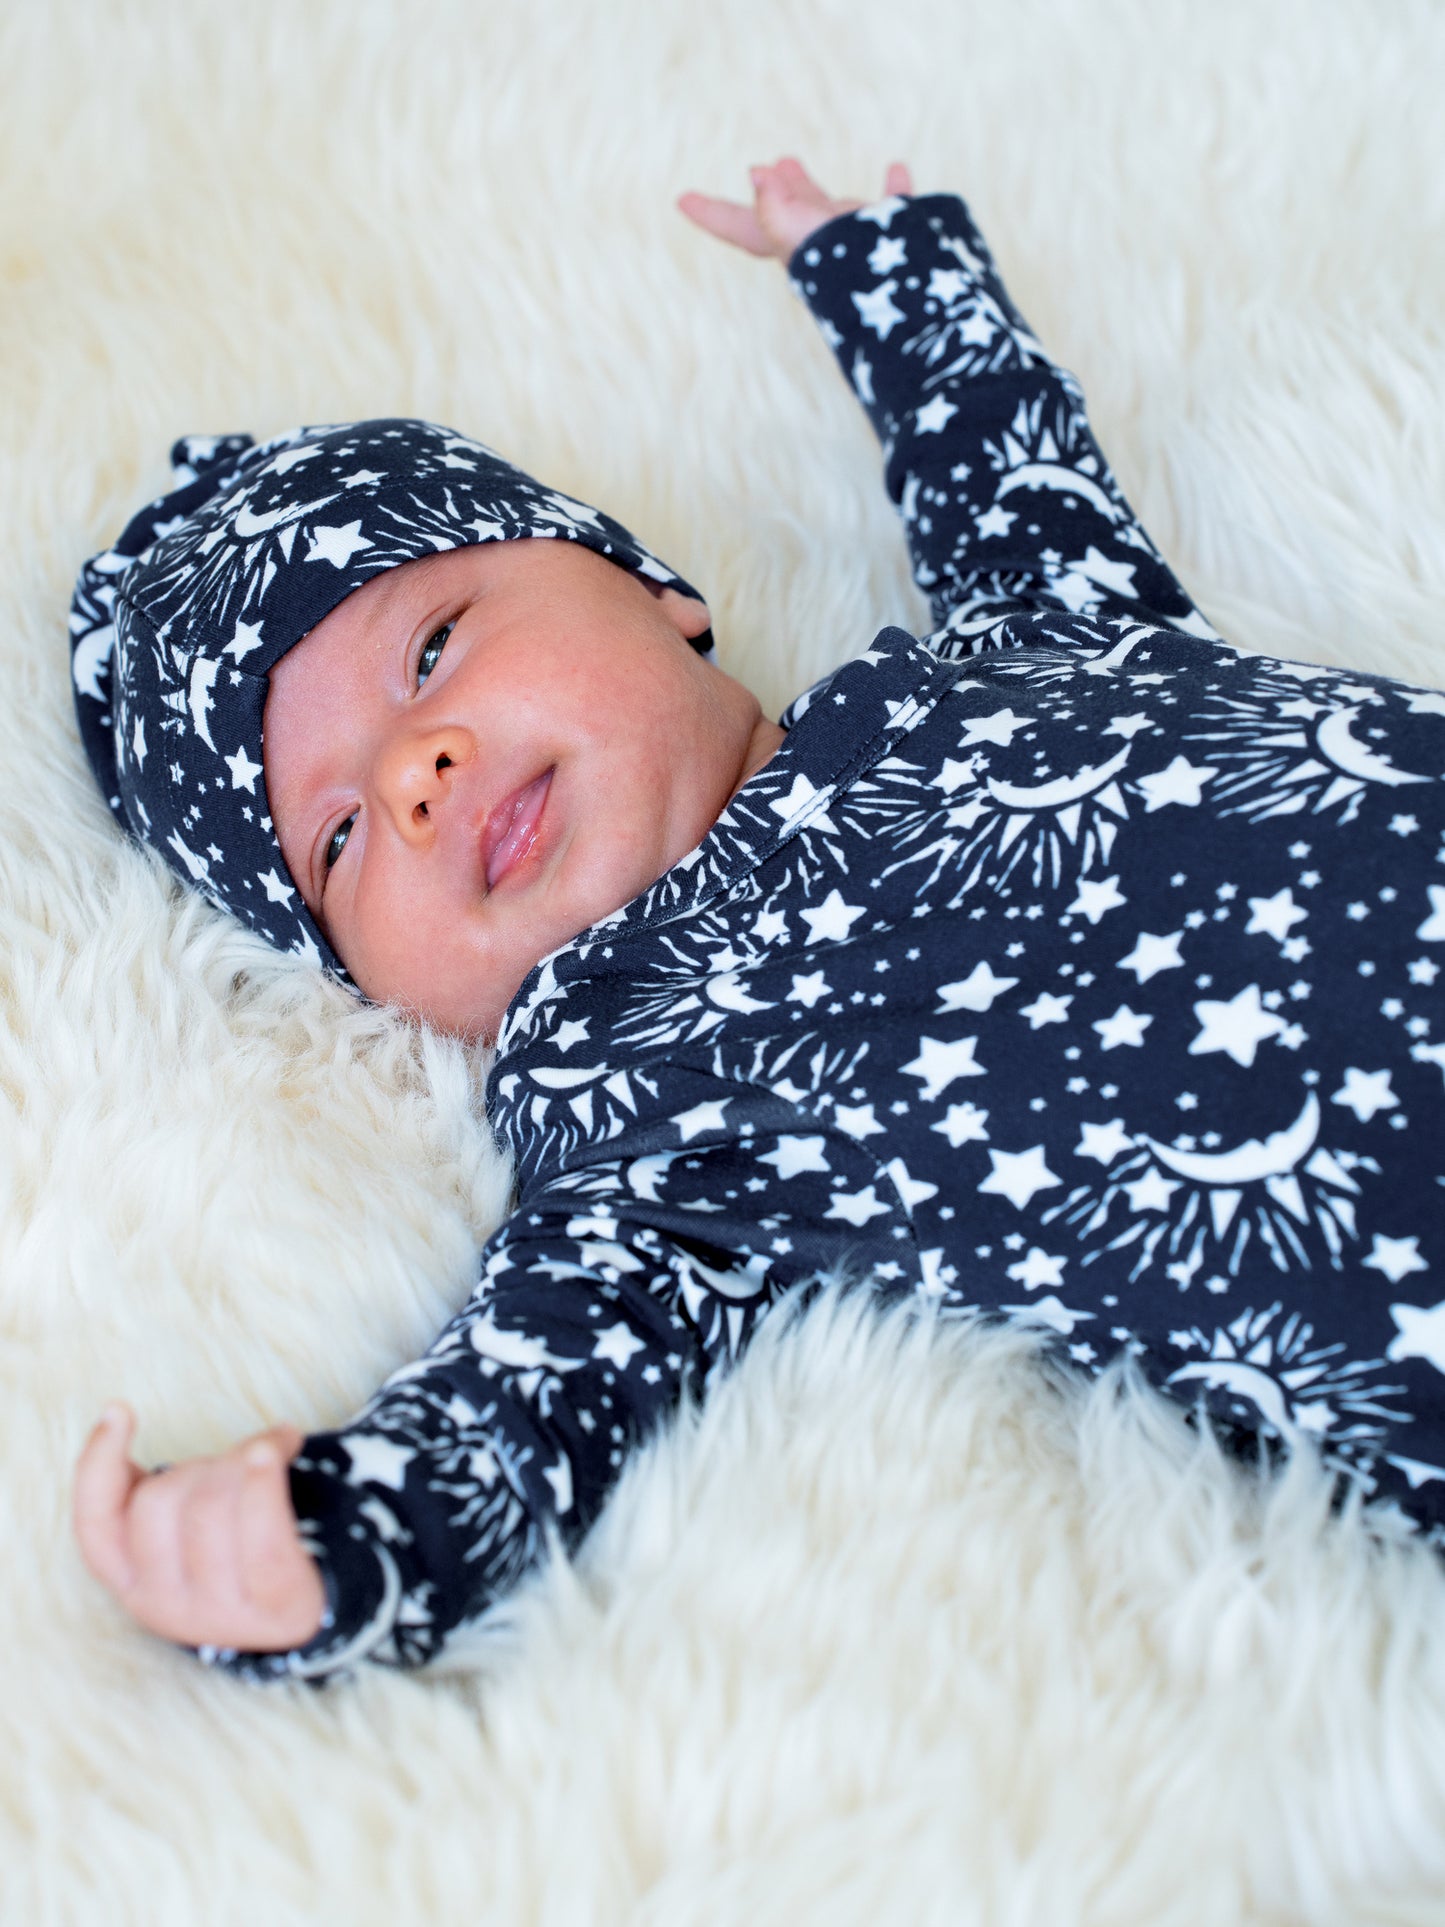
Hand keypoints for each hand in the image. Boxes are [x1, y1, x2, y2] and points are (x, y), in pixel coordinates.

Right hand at [73, 1401, 326, 1652]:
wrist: (309, 1609)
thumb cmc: (238, 1552)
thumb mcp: (181, 1528)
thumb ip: (150, 1487)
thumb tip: (114, 1417)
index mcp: (134, 1584)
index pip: (95, 1525)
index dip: (97, 1464)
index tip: (119, 1410)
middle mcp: (166, 1607)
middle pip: (157, 1502)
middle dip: (199, 1464)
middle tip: (240, 1461)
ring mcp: (220, 1612)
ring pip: (208, 1507)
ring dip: (243, 1462)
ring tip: (270, 1456)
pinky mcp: (276, 1602)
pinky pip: (263, 1533)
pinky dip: (266, 1481)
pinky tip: (283, 1442)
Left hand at [678, 156, 913, 262]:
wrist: (901, 293)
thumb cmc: (839, 265)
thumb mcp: (795, 234)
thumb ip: (773, 207)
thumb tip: (757, 175)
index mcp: (790, 246)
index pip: (740, 227)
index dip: (711, 214)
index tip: (681, 200)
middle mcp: (819, 244)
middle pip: (784, 213)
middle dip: (770, 193)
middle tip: (759, 167)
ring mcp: (856, 240)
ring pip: (829, 209)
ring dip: (809, 188)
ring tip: (792, 162)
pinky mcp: (898, 235)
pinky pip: (894, 206)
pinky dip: (894, 190)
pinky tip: (896, 170)